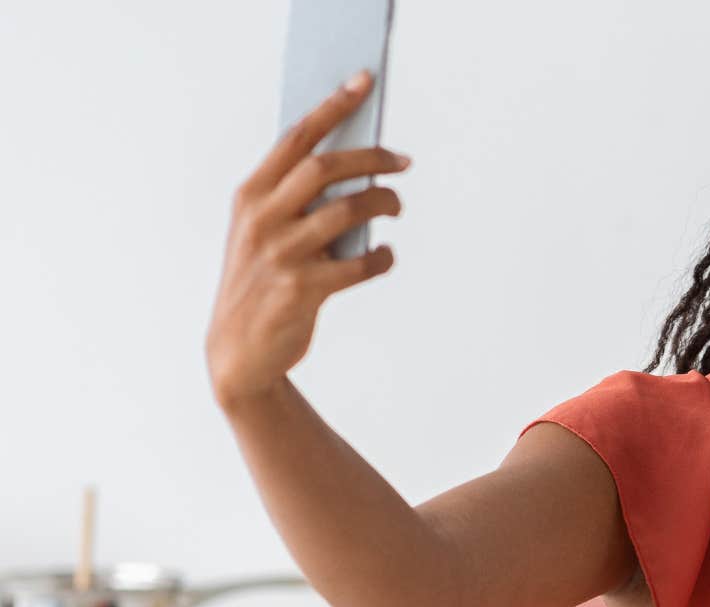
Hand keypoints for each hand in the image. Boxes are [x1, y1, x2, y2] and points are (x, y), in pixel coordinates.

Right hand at [205, 70, 410, 411]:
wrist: (238, 352)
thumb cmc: (260, 282)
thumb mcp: (260, 233)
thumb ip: (293, 200)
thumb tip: (354, 168)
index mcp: (250, 196)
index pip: (296, 138)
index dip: (333, 106)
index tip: (364, 82)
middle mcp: (262, 218)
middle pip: (326, 167)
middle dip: (372, 157)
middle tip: (402, 161)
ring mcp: (281, 253)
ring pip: (347, 210)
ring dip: (383, 202)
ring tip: (396, 205)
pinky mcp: (302, 290)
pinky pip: (359, 264)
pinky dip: (381, 258)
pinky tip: (384, 257)